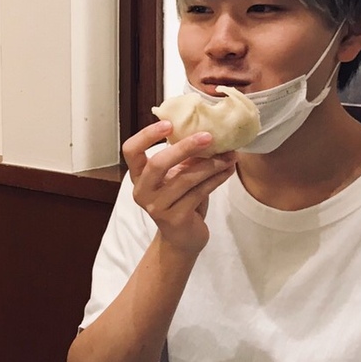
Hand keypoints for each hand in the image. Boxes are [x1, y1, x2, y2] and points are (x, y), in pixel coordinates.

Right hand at [122, 121, 236, 257]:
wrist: (183, 238)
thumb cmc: (180, 201)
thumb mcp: (177, 176)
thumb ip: (184, 158)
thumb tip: (210, 131)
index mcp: (139, 176)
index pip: (131, 150)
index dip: (146, 135)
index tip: (169, 123)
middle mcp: (142, 191)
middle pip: (158, 163)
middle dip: (184, 147)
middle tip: (209, 136)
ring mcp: (157, 207)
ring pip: (185, 178)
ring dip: (211, 164)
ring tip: (229, 155)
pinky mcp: (175, 219)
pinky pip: (199, 192)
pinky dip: (216, 179)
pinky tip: (228, 170)